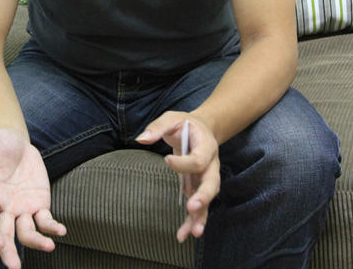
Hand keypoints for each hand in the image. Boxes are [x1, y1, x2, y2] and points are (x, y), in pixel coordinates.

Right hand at [0, 129, 65, 268]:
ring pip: (26, 232)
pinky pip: (45, 220)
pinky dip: (52, 227)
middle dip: (8, 252)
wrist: (14, 143)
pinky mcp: (39, 203)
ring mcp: (22, 208)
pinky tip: (61, 231)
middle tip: (13, 267)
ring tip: (50, 247)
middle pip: (4, 234)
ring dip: (36, 242)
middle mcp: (4, 207)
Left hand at [136, 111, 219, 241]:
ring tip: (193, 233)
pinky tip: (183, 235)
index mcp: (206, 145)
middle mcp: (211, 164)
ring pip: (208, 200)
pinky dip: (192, 222)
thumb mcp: (171, 118)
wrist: (201, 129)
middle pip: (212, 183)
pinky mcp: (199, 188)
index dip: (184, 163)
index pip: (198, 159)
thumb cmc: (185, 124)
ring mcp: (206, 178)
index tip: (167, 160)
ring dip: (201, 217)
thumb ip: (158, 127)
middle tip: (192, 206)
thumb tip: (140, 139)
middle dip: (203, 196)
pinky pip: (199, 207)